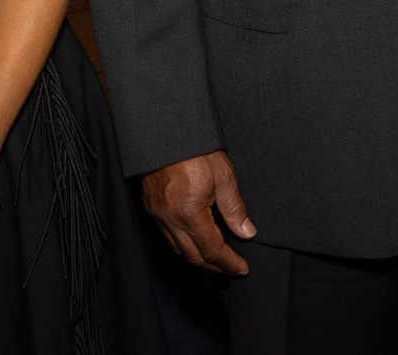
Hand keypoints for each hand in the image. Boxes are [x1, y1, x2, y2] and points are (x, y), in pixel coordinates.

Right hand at [141, 151, 255, 275]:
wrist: (163, 128)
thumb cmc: (193, 146)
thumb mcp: (223, 174)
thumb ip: (235, 208)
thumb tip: (246, 232)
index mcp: (190, 213)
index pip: (213, 250)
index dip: (229, 263)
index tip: (241, 268)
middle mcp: (170, 218)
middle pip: (194, 257)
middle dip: (215, 267)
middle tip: (231, 267)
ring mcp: (158, 214)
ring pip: (178, 250)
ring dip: (198, 258)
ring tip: (215, 257)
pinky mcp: (150, 206)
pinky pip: (167, 236)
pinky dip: (183, 245)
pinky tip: (194, 239)